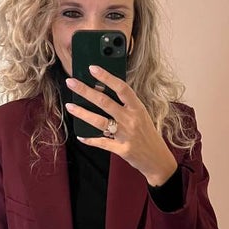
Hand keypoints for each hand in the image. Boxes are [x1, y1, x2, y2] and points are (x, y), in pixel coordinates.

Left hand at [64, 66, 177, 185]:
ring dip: (82, 113)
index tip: (92, 68)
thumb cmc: (147, 134)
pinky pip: (102, 142)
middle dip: (85, 91)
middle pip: (105, 102)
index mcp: (138, 108)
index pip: (121, 88)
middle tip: (71, 83)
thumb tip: (102, 92)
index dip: (106, 77)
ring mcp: (126, 135)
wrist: (158, 159)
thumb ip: (126, 105)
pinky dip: (90, 139)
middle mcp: (131, 120)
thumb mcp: (141, 115)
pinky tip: (80, 135)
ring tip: (70, 106)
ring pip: (99, 121)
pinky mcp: (122, 149)